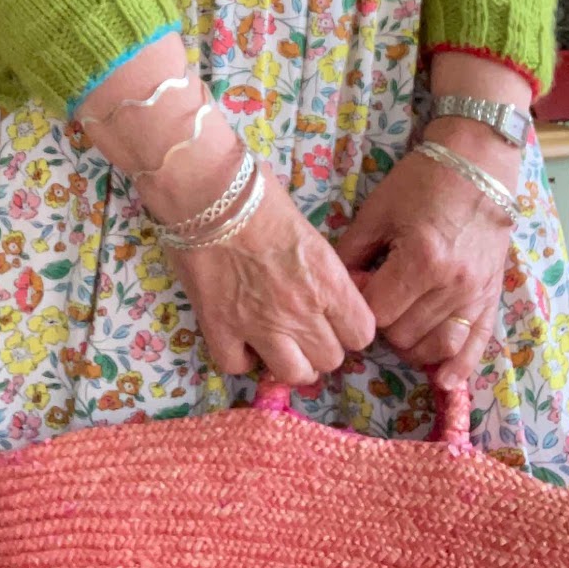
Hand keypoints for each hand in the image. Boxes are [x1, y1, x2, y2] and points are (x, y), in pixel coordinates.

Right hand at [160, 163, 376, 387]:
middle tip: (305, 327)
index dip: (350, 327)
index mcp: (327, 280)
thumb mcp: (307, 228)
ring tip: (278, 342)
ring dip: (290, 361)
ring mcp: (259, 325)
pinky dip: (241, 357)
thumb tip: (320, 279)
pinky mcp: (219, 329)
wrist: (206, 193)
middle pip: (331, 359)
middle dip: (321, 345)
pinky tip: (240, 339)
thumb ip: (320, 266)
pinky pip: (238, 366)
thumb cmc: (258, 194)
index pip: (362, 333)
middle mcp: (300, 310)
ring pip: (294, 374)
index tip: (336, 316)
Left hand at [335, 129, 516, 390]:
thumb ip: (352, 254)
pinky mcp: (491, 298)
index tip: (360, 284)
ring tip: (400, 321)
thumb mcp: (377, 212)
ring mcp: (475, 295)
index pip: (377, 313)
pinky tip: (442, 380)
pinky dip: (458, 366)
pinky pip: (476, 344)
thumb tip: (336, 291)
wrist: (478, 166)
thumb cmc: (422, 183)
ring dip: (411, 343)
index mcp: (421, 259)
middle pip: (404, 335)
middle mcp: (451, 284)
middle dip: (383, 323)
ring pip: (434, 346)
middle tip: (380, 296)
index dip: (360, 305)